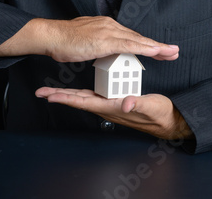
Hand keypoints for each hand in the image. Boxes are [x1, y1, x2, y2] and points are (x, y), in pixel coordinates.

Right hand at [0, 16, 178, 62]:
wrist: (51, 36)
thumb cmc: (64, 40)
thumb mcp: (86, 40)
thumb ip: (98, 43)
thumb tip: (105, 49)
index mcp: (107, 26)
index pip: (131, 37)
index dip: (147, 44)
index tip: (160, 50)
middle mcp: (111, 26)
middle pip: (139, 38)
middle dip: (158, 46)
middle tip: (174, 51)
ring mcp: (108, 32)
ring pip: (138, 41)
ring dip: (157, 47)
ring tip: (172, 53)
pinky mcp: (105, 40)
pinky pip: (130, 45)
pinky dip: (145, 48)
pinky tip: (156, 52)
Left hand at [35, 87, 193, 139]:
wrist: (169, 122)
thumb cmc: (161, 115)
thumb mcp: (152, 107)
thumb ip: (139, 104)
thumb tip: (125, 103)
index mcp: (113, 107)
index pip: (85, 102)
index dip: (67, 98)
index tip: (50, 96)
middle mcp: (108, 107)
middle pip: (79, 100)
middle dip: (60, 96)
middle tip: (42, 92)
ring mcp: (110, 105)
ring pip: (84, 98)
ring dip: (68, 94)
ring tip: (52, 91)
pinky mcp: (115, 102)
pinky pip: (94, 95)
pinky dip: (82, 92)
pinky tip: (77, 89)